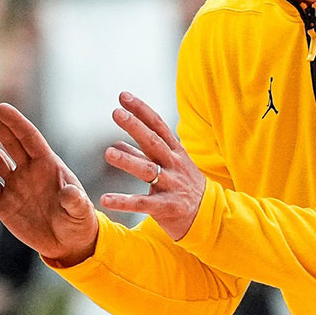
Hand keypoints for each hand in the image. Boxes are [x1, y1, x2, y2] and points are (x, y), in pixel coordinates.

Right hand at [0, 103, 98, 266]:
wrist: (66, 244)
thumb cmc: (79, 223)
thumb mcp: (80, 213)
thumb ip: (75, 202)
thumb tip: (71, 193)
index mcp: (48, 165)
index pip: (30, 138)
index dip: (16, 123)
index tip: (2, 108)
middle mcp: (29, 170)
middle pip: (10, 142)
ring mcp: (15, 184)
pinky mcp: (4, 201)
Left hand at [100, 92, 206, 239]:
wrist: (210, 218)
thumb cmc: (184, 188)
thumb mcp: (168, 166)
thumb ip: (141, 155)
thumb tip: (117, 143)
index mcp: (175, 152)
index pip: (157, 126)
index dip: (141, 110)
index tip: (123, 96)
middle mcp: (174, 165)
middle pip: (153, 142)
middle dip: (135, 126)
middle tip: (116, 112)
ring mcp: (171, 185)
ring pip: (148, 170)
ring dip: (128, 161)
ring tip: (108, 153)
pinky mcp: (167, 207)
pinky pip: (142, 204)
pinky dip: (123, 202)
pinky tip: (105, 199)